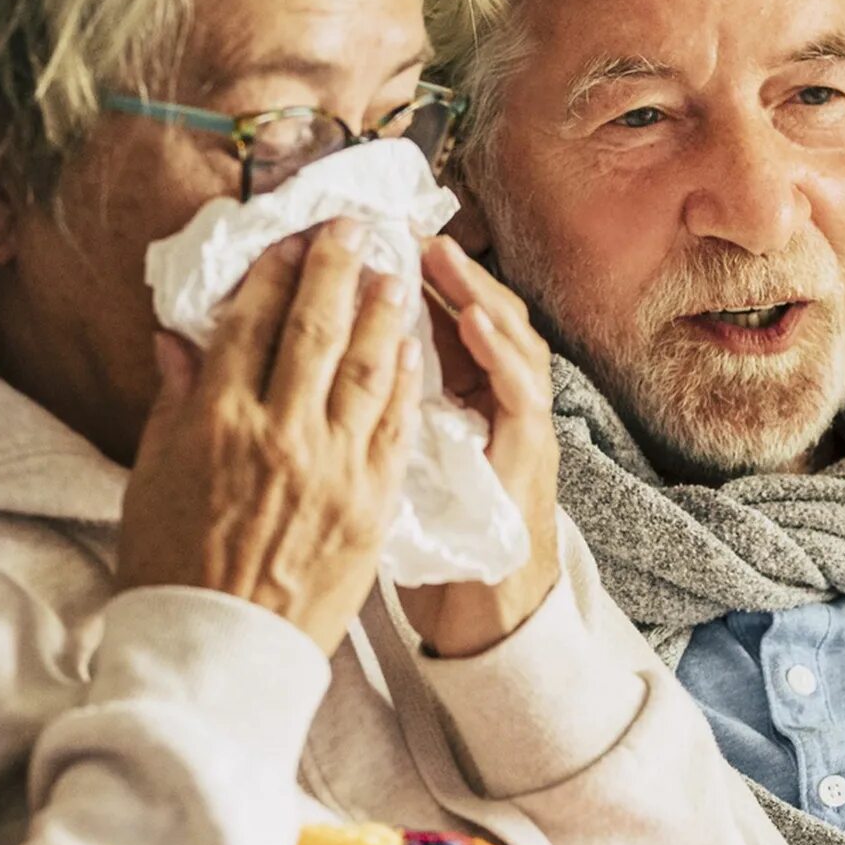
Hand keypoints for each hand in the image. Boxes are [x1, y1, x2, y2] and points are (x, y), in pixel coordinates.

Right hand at [117, 219, 416, 651]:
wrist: (220, 653)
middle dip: (336, 268)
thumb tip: (179, 340)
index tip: (290, 241)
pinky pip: (393, 425)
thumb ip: (173, 403)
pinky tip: (410, 347)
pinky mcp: (372, 503)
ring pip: (365, 368)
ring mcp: (333, 467)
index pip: (250, 325)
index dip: (273, 275)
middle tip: (354, 228)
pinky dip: (402, 379)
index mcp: (216, 422)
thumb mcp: (151, 477)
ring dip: (382, 311)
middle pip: (314, 329)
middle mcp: (279, 433)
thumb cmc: (171, 566)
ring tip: (393, 273)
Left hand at [394, 233, 562, 658]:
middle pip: (480, 315)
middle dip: (447, 269)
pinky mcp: (530, 458)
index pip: (440, 322)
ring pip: (511, 340)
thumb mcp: (400, 469)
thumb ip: (378, 414)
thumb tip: (313, 369)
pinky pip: (522, 394)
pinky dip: (501, 353)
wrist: (485, 619)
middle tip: (410, 224)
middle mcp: (496, 404)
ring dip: (477, 294)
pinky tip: (476, 322)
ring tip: (442, 254)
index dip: (414, 279)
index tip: (374, 238)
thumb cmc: (442, 549)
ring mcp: (519, 428)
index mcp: (458, 402)